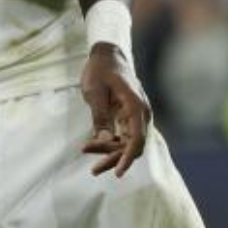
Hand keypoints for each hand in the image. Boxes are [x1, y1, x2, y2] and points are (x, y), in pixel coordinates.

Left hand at [80, 44, 149, 177]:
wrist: (107, 55)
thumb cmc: (100, 70)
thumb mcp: (95, 91)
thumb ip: (100, 116)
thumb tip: (104, 141)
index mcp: (135, 105)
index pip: (138, 138)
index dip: (128, 157)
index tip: (118, 172)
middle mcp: (140, 113)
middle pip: (133, 145)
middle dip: (114, 158)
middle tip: (93, 170)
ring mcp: (136, 116)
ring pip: (127, 143)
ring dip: (109, 152)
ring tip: (86, 152)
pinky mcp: (128, 118)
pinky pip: (122, 136)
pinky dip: (109, 143)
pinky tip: (92, 145)